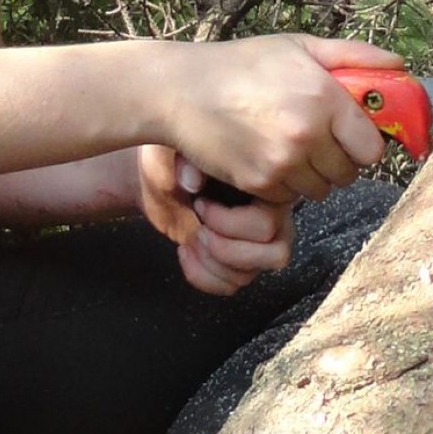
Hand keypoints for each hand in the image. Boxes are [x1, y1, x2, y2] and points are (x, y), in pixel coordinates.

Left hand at [138, 146, 294, 295]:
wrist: (159, 175)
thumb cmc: (174, 156)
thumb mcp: (178, 147)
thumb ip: (189, 160)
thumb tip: (192, 183)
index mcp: (268, 185)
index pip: (270, 222)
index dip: (230, 222)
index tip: (200, 203)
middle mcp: (273, 215)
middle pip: (273, 253)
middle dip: (225, 246)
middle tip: (199, 227)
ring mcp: (256, 243)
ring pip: (251, 274)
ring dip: (212, 263)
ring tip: (191, 239)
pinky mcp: (237, 262)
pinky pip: (232, 286)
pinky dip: (204, 277)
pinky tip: (185, 251)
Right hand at [160, 33, 398, 205]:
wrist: (181, 91)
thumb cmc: (242, 64)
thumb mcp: (298, 47)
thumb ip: (353, 57)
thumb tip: (400, 66)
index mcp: (324, 97)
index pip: (372, 148)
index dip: (364, 144)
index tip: (351, 135)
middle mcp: (307, 134)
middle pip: (349, 173)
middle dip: (339, 160)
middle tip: (317, 139)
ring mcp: (282, 163)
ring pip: (320, 190)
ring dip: (312, 174)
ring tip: (288, 146)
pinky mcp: (259, 184)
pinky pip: (289, 198)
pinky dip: (283, 184)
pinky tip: (266, 155)